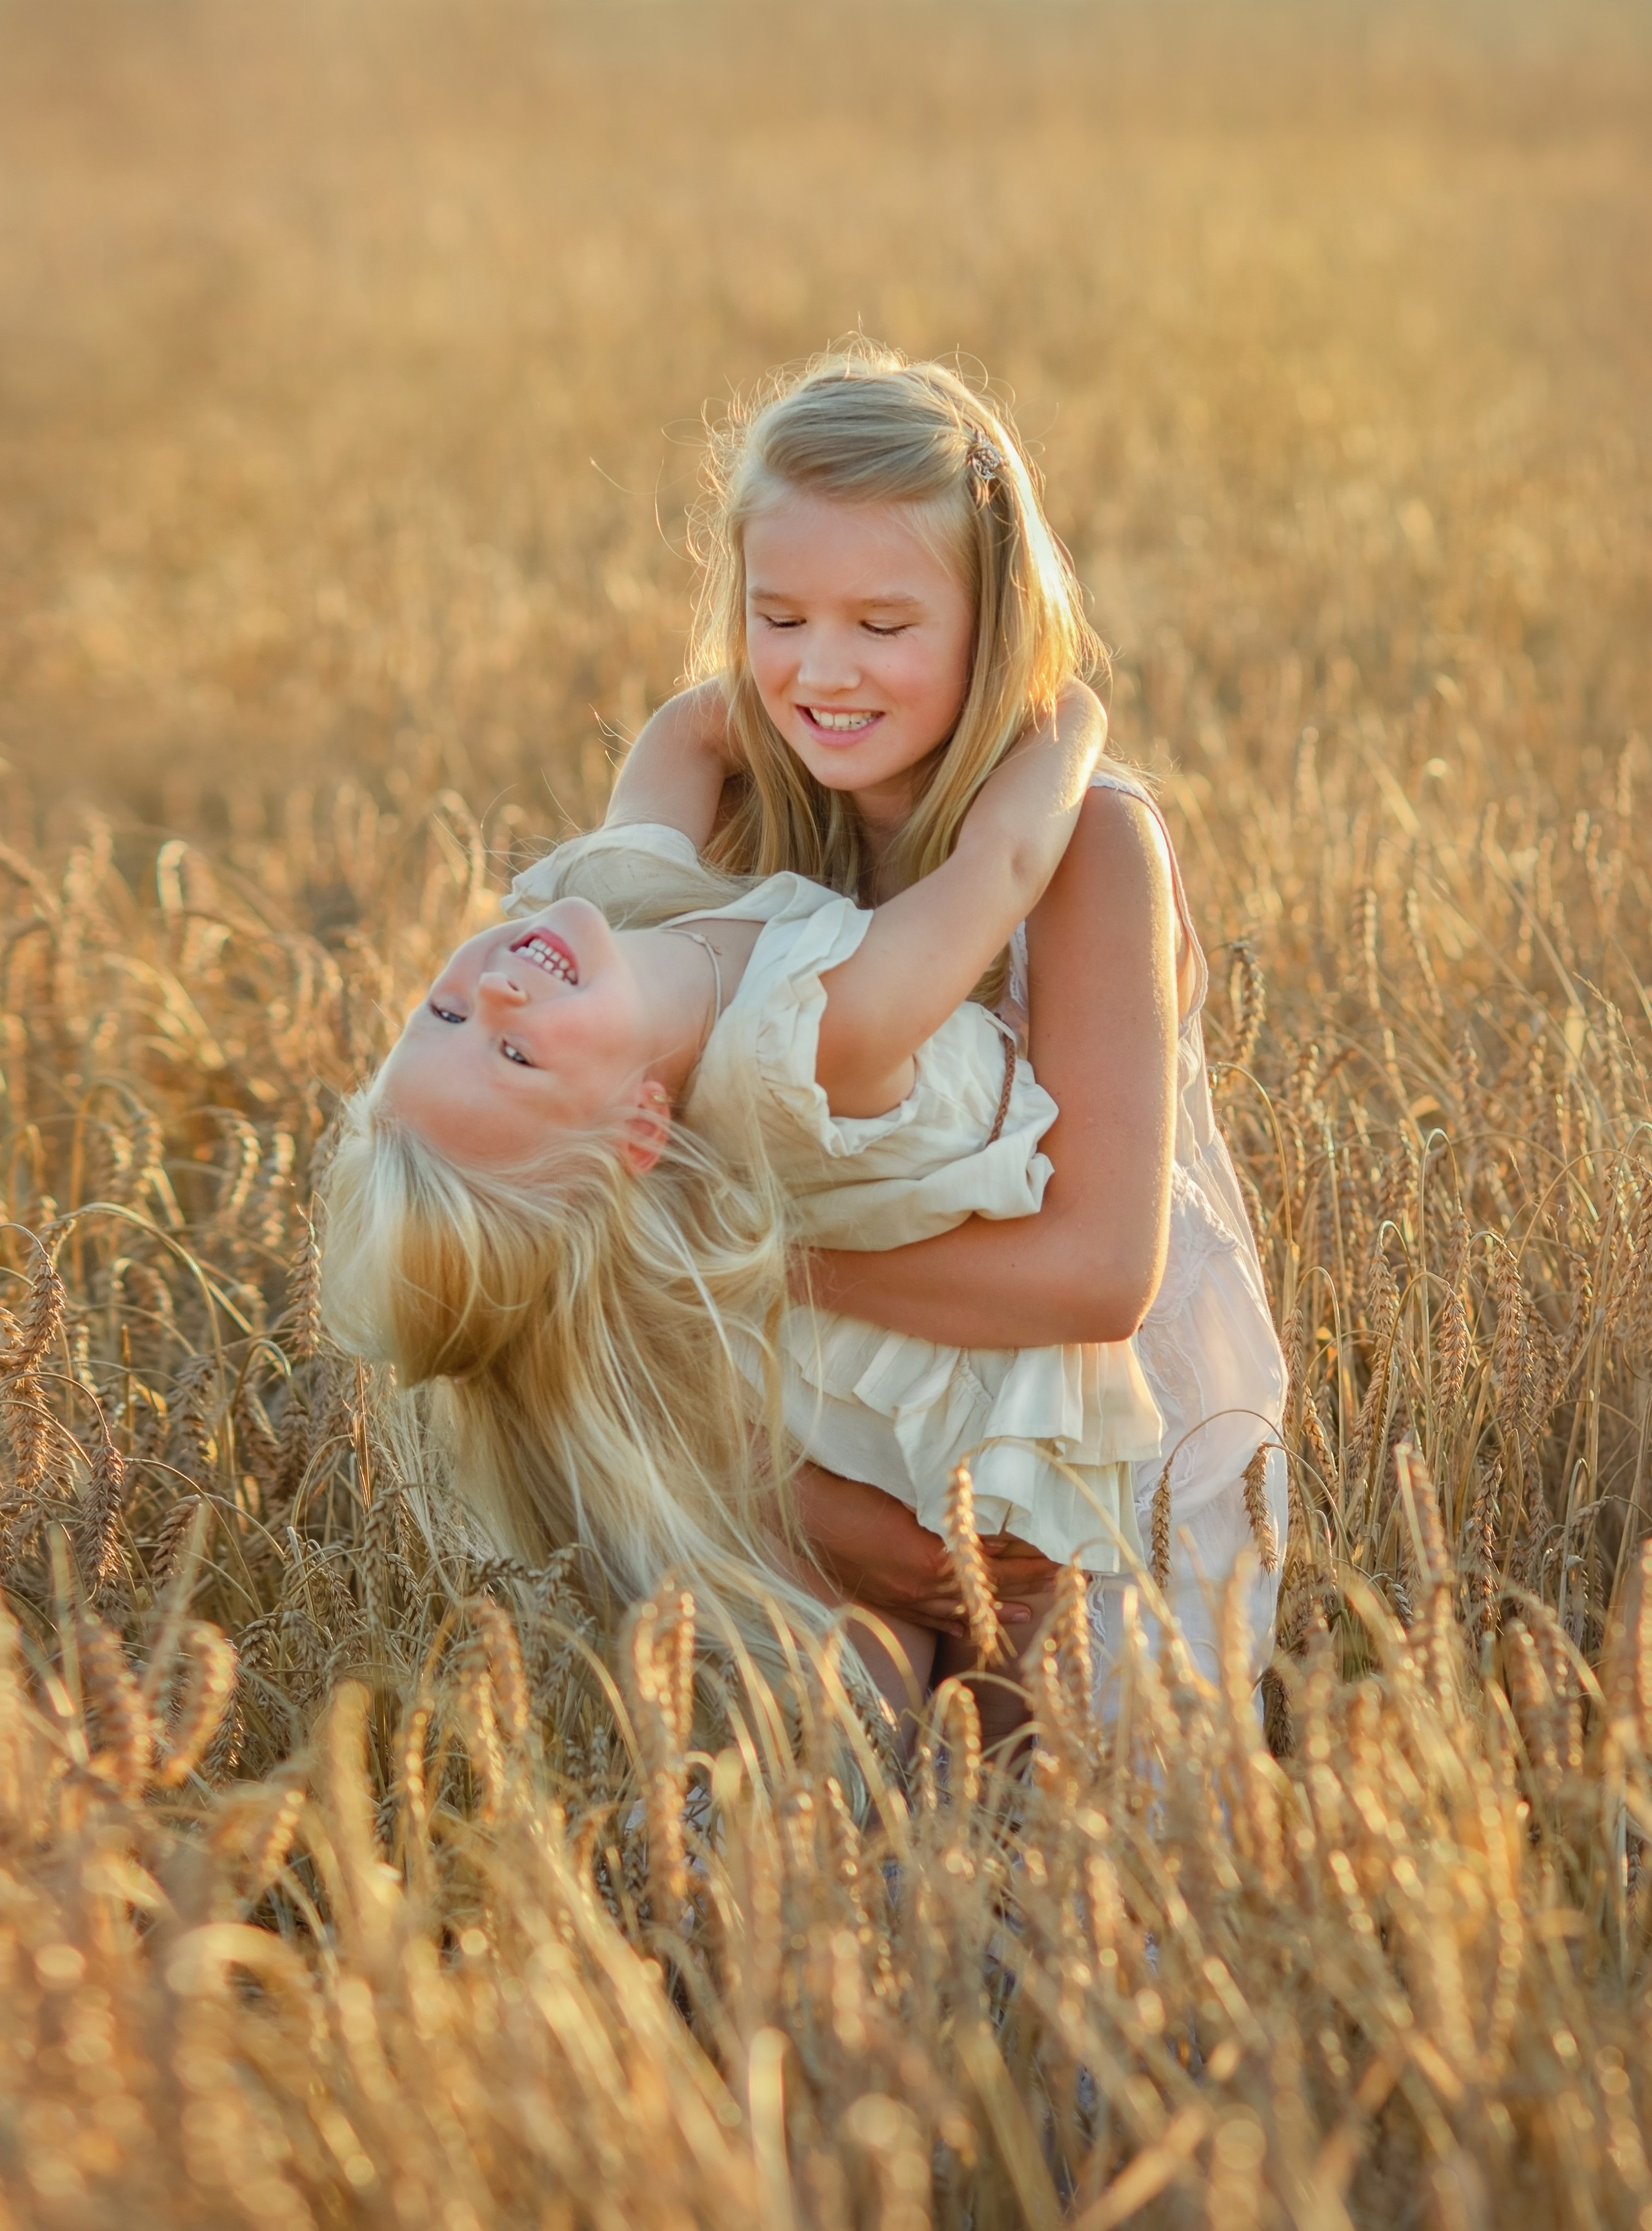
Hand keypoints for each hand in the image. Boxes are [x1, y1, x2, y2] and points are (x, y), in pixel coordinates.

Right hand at [793, 1463, 1060, 1640]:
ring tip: (1028, 1612)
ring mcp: (904, 1597)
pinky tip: (973, 1627)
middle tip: (1061, 1584)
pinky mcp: (888, 1598)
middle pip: (984, 1588)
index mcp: (931, 1557)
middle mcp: (922, 1585)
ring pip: (960, 1607)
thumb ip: (950, 1520)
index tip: (1056, 1558)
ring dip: (996, 1607)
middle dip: (1023, 1584)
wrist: (801, 1509)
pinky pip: (930, 1617)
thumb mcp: (908, 1499)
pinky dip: (955, 1621)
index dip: (1026, 1562)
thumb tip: (989, 1533)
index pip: (993, 1564)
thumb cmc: (852, 1493)